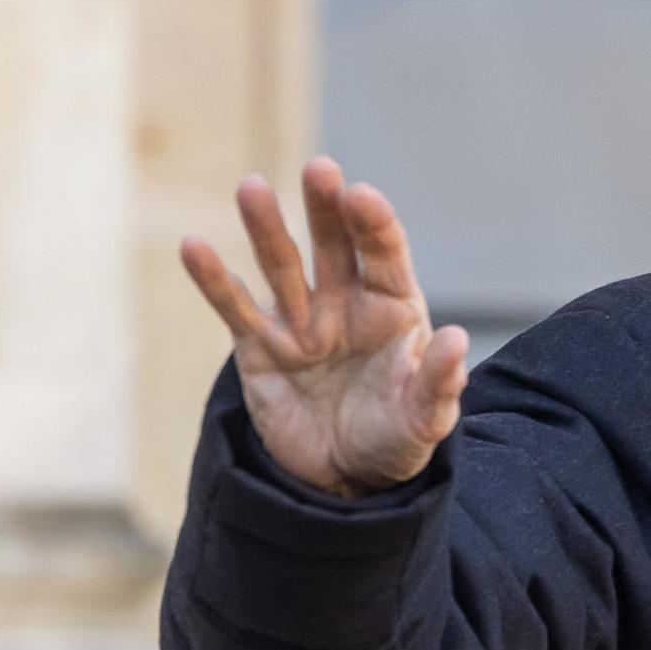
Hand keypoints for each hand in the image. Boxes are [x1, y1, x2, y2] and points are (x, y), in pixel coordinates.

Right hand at [180, 157, 468, 497]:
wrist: (344, 479)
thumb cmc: (394, 437)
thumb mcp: (426, 420)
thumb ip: (439, 383)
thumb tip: (457, 340)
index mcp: (393, 306)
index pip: (385, 254)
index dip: (374, 224)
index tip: (361, 197)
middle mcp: (345, 301)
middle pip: (334, 243)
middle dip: (325, 207)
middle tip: (319, 170)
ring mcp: (300, 320)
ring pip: (281, 264)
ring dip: (265, 227)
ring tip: (251, 188)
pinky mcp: (258, 347)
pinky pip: (234, 306)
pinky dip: (213, 278)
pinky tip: (193, 247)